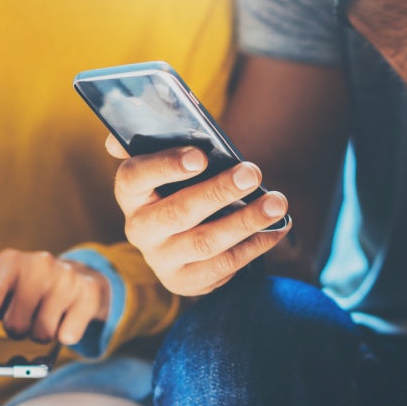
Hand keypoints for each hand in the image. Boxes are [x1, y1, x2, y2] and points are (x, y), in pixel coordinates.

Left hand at [0, 249, 109, 351]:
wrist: (75, 277)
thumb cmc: (26, 288)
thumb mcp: (0, 291)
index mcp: (9, 262)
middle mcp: (38, 263)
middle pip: (16, 323)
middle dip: (16, 331)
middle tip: (23, 319)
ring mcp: (65, 276)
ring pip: (42, 333)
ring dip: (39, 334)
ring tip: (44, 317)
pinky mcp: (87, 292)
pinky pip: (68, 335)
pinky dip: (64, 336)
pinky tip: (66, 320)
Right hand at [106, 135, 291, 296]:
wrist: (174, 240)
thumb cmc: (176, 188)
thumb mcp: (164, 165)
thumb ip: (155, 143)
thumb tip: (150, 124)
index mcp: (130, 193)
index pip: (136, 176)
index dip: (167, 166)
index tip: (201, 156)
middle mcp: (139, 228)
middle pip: (178, 211)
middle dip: (218, 192)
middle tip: (252, 174)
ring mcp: (161, 259)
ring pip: (206, 242)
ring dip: (245, 221)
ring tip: (276, 203)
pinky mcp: (184, 281)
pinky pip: (224, 265)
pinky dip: (254, 245)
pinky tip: (275, 228)